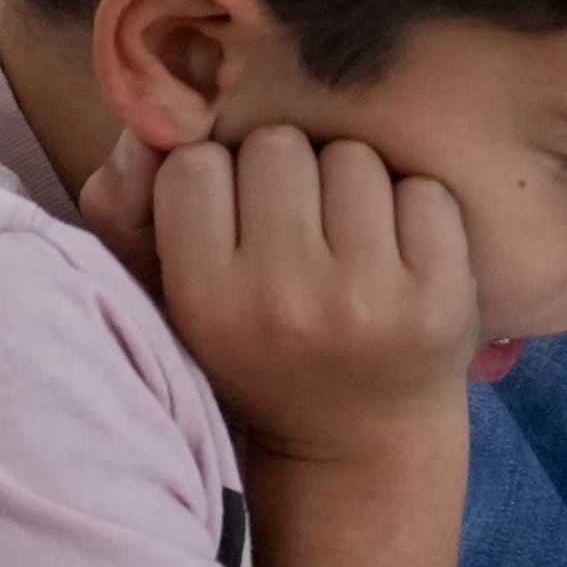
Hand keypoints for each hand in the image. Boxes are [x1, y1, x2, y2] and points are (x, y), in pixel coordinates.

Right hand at [85, 124, 477, 465]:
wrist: (359, 444)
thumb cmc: (257, 351)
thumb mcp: (170, 295)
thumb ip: (125, 204)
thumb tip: (153, 123)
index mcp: (207, 301)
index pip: (194, 165)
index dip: (217, 179)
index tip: (234, 220)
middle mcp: (284, 301)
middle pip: (278, 145)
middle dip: (287, 174)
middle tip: (298, 227)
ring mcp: (369, 299)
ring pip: (352, 157)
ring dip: (351, 185)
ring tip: (348, 239)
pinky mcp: (441, 298)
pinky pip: (425, 191)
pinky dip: (416, 209)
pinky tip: (401, 253)